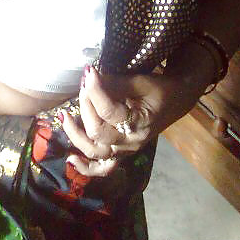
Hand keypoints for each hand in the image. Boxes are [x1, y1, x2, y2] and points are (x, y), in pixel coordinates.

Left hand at [60, 65, 201, 177]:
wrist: (175, 101)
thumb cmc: (158, 89)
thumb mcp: (140, 81)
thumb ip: (114, 83)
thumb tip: (89, 78)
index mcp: (140, 124)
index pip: (109, 111)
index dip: (94, 91)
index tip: (88, 71)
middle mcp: (130, 142)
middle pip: (97, 132)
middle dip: (85, 105)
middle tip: (85, 84)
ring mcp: (124, 151)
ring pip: (94, 152)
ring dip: (75, 134)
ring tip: (64, 115)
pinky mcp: (119, 153)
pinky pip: (102, 168)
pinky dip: (86, 167)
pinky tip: (71, 159)